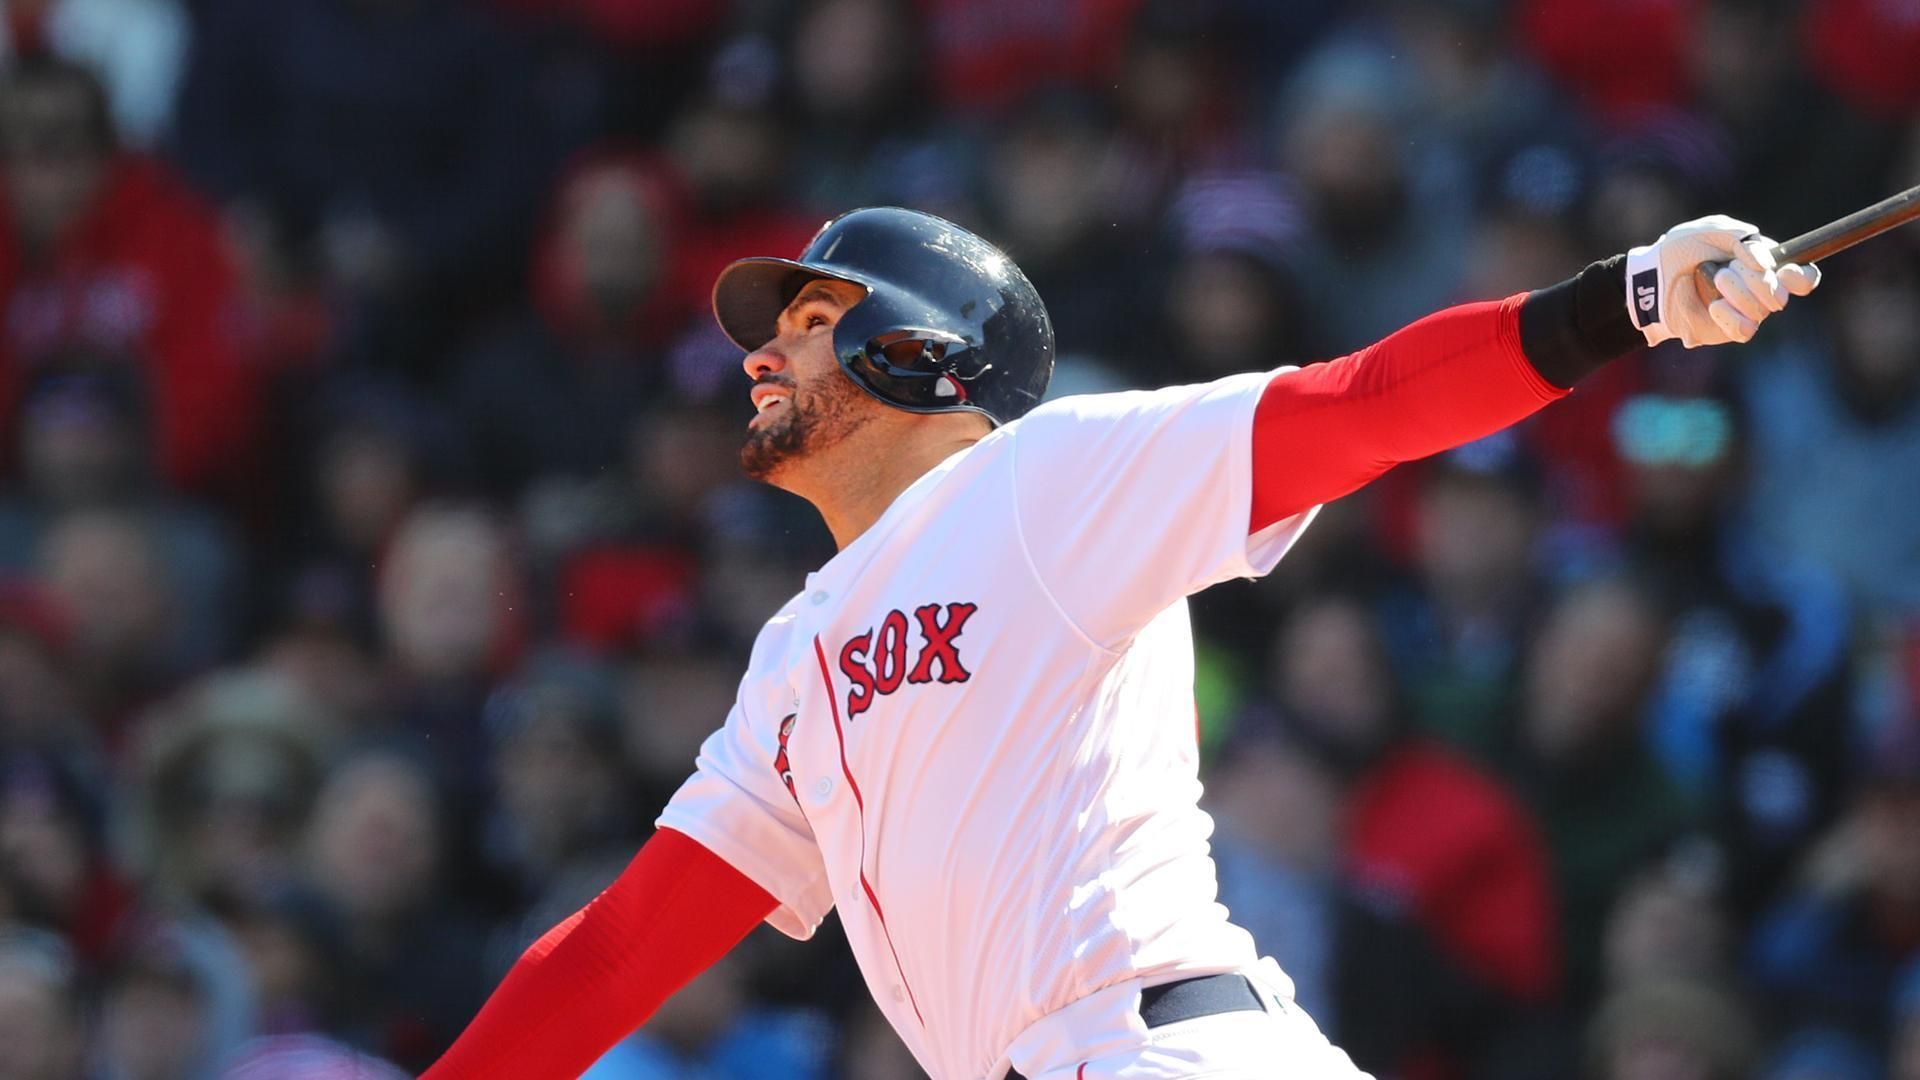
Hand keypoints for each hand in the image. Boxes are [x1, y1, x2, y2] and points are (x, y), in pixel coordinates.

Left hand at [1625, 214, 1820, 347]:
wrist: (1653, 273)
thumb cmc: (1683, 247)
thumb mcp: (1714, 229)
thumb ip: (1744, 238)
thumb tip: (1767, 263)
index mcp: (1764, 264)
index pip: (1802, 277)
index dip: (1801, 277)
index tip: (1786, 271)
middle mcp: (1761, 291)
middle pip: (1781, 294)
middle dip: (1757, 280)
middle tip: (1728, 269)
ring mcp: (1745, 311)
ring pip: (1762, 311)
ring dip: (1739, 292)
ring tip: (1715, 279)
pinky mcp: (1727, 329)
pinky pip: (1745, 330)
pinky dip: (1730, 315)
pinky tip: (1714, 305)